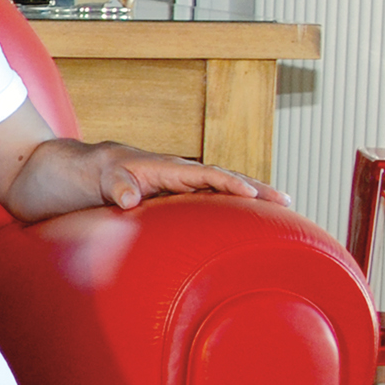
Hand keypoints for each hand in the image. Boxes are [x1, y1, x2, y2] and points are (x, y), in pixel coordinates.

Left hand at [91, 145, 290, 210]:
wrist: (100, 168)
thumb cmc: (105, 173)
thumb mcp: (107, 178)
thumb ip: (119, 187)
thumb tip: (130, 199)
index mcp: (170, 168)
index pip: (206, 174)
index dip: (230, 182)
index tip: (251, 193)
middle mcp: (184, 173)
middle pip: (226, 177)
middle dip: (256, 187)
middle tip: (285, 200)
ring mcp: (186, 183)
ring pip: (226, 186)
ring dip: (254, 194)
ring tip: (284, 205)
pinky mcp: (184, 193)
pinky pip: (215, 196)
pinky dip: (236, 201)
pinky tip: (254, 215)